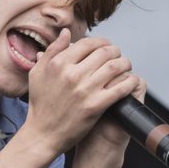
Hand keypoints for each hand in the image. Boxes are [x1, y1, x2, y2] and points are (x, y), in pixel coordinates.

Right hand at [25, 28, 143, 155]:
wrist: (42, 134)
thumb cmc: (39, 105)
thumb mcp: (37, 73)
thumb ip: (51, 50)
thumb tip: (66, 33)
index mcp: (58, 64)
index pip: (88, 43)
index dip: (100, 42)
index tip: (105, 46)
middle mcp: (72, 74)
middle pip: (104, 52)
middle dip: (115, 51)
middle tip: (118, 55)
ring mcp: (85, 90)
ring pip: (115, 67)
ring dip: (125, 63)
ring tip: (125, 66)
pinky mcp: (95, 106)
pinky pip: (120, 88)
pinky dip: (129, 82)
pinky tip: (131, 81)